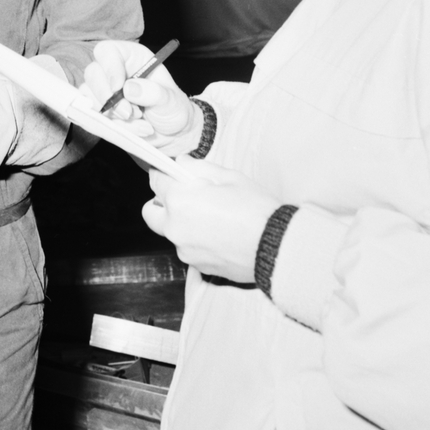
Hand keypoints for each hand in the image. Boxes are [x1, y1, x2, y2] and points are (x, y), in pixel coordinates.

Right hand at [79, 40, 201, 154]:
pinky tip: (131, 129)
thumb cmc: (173, 109)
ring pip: (90, 97)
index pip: (107, 51)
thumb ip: (154, 92)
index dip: (109, 67)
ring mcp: (104, 91)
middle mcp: (113, 71)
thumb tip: (130, 89)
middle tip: (128, 113)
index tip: (118, 88)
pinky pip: (92, 117)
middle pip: (92, 73)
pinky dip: (111, 127)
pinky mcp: (100, 111)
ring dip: (112, 115)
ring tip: (139, 120)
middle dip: (107, 97)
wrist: (172, 135)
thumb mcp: (171, 100)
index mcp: (131, 58)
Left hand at [142, 159, 280, 282]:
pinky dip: (195, 240)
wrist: (278, 247)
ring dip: (180, 222)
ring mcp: (185, 250)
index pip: (155, 180)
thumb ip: (197, 168)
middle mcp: (175, 227)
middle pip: (151, 211)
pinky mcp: (198, 266)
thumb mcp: (229, 177)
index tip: (173, 173)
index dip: (164, 173)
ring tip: (210, 217)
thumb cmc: (255, 208)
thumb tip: (181, 163)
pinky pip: (187, 248)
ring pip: (170, 232)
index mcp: (179, 200)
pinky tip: (219, 235)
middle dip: (162, 201)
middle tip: (185, 196)